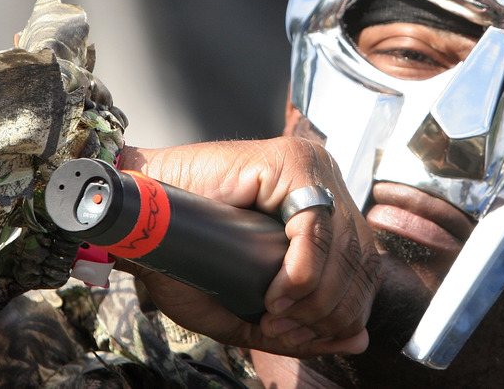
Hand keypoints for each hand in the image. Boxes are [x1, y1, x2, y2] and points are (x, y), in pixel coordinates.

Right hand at [116, 137, 380, 356]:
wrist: (137, 223)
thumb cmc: (187, 259)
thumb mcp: (251, 307)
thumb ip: (303, 327)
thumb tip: (359, 342)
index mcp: (327, 209)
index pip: (365, 266)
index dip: (344, 313)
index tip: (301, 337)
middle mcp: (327, 183)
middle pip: (362, 259)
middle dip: (330, 312)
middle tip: (285, 331)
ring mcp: (310, 168)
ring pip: (343, 246)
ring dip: (314, 298)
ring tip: (274, 316)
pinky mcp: (289, 162)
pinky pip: (315, 228)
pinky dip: (302, 272)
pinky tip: (276, 293)